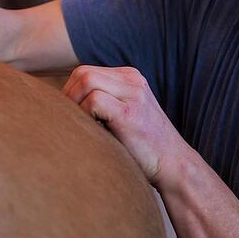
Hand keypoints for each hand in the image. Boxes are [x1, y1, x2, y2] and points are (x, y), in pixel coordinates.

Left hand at [62, 65, 185, 184]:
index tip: (66, 114)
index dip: (70, 92)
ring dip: (73, 104)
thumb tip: (63, 104)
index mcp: (130, 78)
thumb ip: (104, 102)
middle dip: (67, 95)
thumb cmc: (144, 147)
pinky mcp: (129, 112)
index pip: (86, 72)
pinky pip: (94, 100)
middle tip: (66, 120)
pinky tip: (92, 132)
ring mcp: (133, 94)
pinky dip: (84, 114)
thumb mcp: (124, 114)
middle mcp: (132, 80)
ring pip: (86, 80)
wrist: (175, 166)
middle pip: (82, 72)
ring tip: (79, 125)